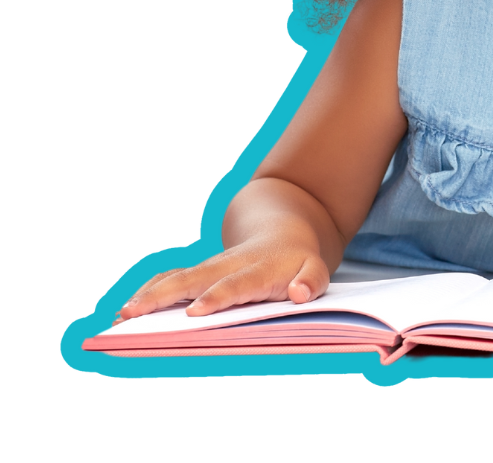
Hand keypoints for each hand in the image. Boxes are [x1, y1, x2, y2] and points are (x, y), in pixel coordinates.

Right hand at [117, 237, 329, 320]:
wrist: (282, 232)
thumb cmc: (298, 261)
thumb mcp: (315, 270)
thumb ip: (311, 281)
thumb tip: (299, 293)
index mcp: (258, 269)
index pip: (237, 284)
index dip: (217, 296)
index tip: (195, 312)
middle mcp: (227, 265)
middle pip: (193, 278)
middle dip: (164, 296)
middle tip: (135, 313)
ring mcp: (209, 268)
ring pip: (175, 278)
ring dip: (149, 295)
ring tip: (122, 315)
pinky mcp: (197, 274)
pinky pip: (170, 280)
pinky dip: (149, 292)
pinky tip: (126, 312)